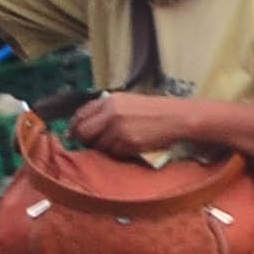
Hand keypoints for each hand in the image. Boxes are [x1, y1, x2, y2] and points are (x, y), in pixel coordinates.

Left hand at [66, 92, 195, 158]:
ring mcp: (119, 129)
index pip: (81, 114)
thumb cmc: (156, 111)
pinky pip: (113, 153)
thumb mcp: (128, 102)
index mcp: (110, 100)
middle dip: (84, 140)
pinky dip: (119, 153)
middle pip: (83, 132)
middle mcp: (111, 113)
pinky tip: (130, 147)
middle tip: (91, 144)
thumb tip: (83, 126)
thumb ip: (106, 110)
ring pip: (98, 146)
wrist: (179, 118)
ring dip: (104, 149)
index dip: (75, 126)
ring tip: (118, 145)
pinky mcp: (128, 143)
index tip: (75, 134)